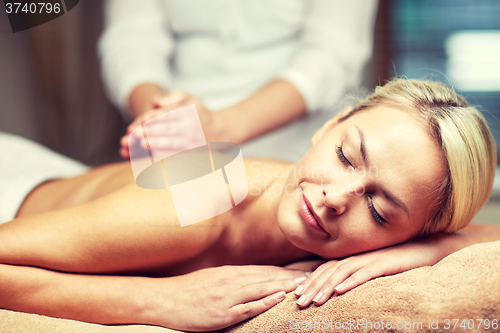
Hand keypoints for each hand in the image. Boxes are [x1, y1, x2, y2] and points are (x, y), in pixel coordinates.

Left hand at [120, 91, 220, 158]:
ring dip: (156, 144)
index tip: (142, 119)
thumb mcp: (190, 98)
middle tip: (135, 134)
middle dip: (151, 132)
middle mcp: (191, 127)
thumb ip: (173, 96)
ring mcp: (192, 141)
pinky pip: (177, 154)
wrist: (219, 130)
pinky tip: (152, 155)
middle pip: (169, 129)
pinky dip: (164, 155)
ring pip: (172, 143)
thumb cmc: (199, 112)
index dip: (155, 117)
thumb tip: (155, 101)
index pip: (170, 114)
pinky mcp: (192, 152)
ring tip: (142, 144)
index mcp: (189, 112)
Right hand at [150, 265, 306, 330]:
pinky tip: (279, 298)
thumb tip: (252, 279)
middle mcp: (233, 281)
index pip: (265, 271)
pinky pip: (248, 307)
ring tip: (304, 285)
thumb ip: (233, 279)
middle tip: (313, 276)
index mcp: (231, 273)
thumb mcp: (213, 278)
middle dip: (291, 277)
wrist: (165, 299)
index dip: (285, 272)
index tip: (303, 271)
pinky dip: (265, 301)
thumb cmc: (189, 290)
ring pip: (262, 289)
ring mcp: (228, 297)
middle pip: (268, 277)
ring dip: (284, 286)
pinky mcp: (223, 313)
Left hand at [293, 236, 448, 307]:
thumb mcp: (374, 270)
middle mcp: (358, 257)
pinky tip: (340, 291)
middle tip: (298, 302)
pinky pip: (365, 273)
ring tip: (314, 301)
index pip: (326, 269)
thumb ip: (357, 276)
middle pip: (329, 271)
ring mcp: (370, 259)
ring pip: (342, 272)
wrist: (425, 250)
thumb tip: (340, 290)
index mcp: (353, 258)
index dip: (310, 281)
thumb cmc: (399, 263)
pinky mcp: (384, 263)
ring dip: (327, 287)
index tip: (296, 294)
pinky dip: (351, 281)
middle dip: (312, 287)